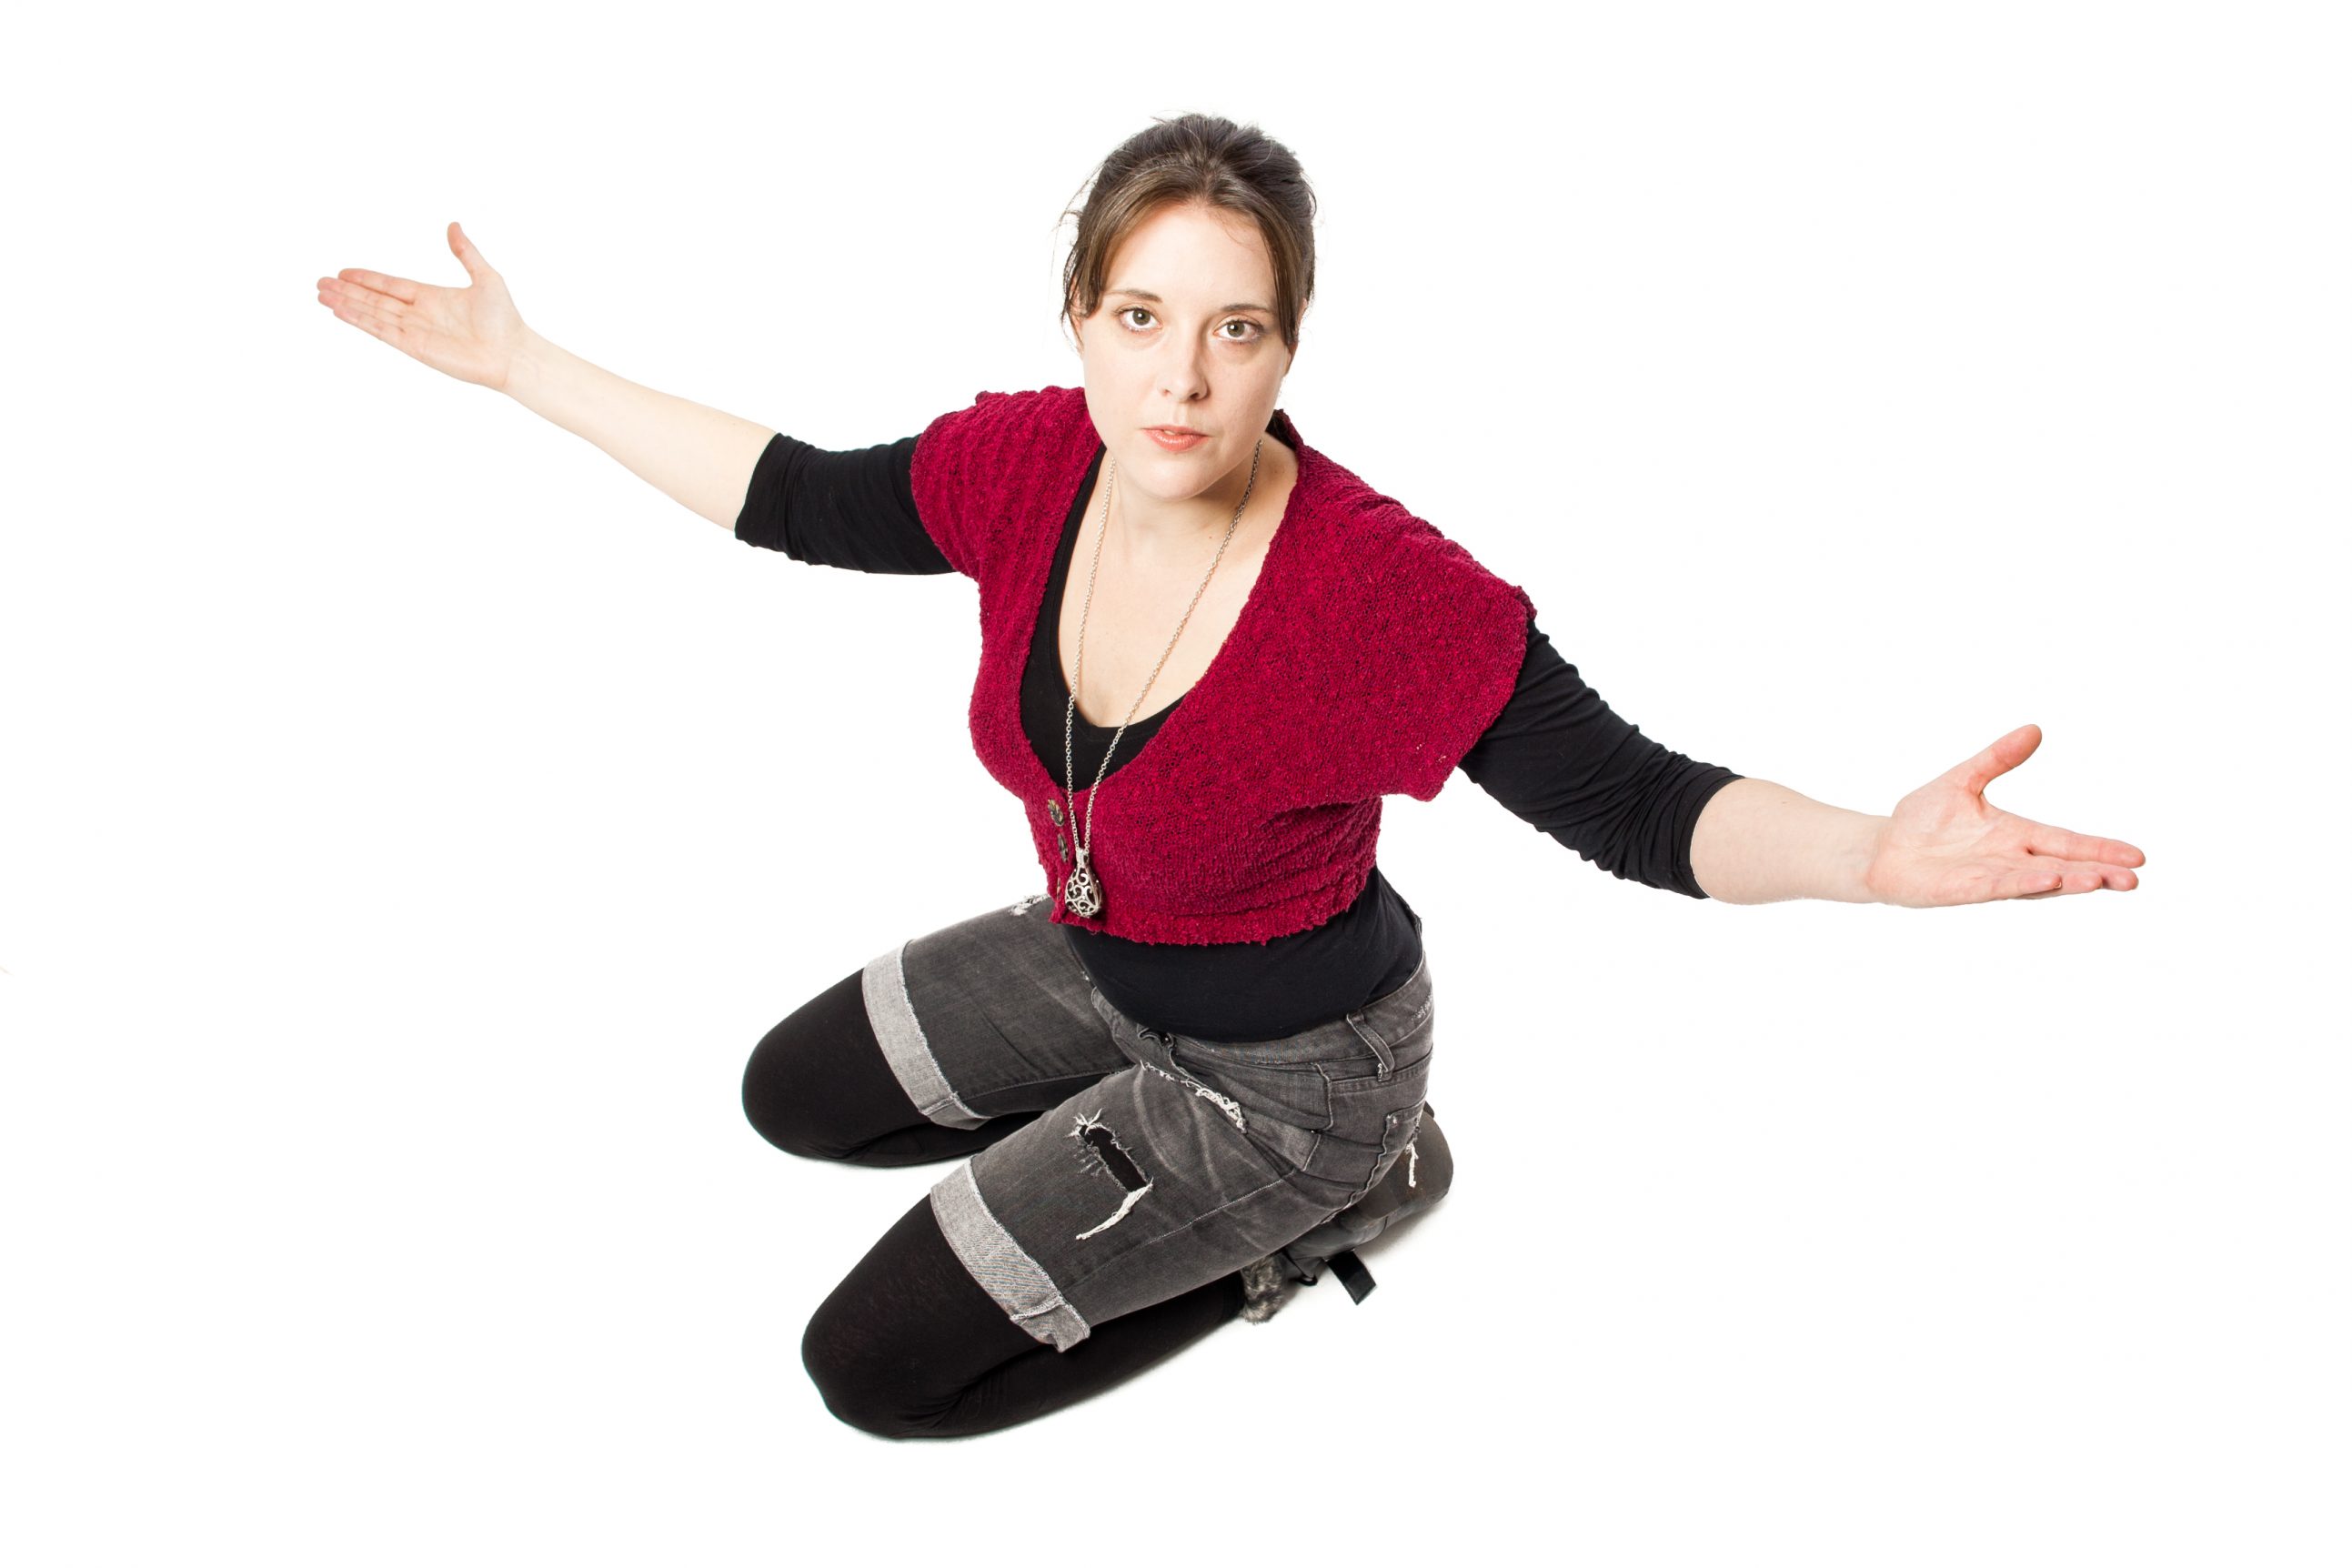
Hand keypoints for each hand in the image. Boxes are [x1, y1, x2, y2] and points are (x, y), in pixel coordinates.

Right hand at [315, 222, 527, 390]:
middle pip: (374, 299)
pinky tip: (341, 312)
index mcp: (431, 297)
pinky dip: (361, 321)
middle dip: (347, 291)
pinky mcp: (416, 347)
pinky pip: (382, 331)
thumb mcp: (486, 277)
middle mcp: (419, 314)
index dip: (366, 279)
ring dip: (346, 304)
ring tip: (321, 296)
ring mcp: (415, 331)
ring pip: (372, 314)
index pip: (390, 285)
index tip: (343, 272)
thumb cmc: (505, 320)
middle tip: (319, 283)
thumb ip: (465, 252)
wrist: (512, 353)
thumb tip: (454, 225)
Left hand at [1862, 724, 2144, 907]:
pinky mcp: (1963, 890)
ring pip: (2037, 881)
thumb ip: (1997, 757)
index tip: (2138, 857)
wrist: (1882, 848)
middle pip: (2063, 867)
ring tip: (2100, 880)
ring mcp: (1989, 877)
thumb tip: (2034, 728)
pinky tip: (2048, 880)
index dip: (2100, 850)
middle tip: (2134, 879)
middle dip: (2098, 873)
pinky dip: (2023, 883)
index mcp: (2016, 835)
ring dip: (2068, 881)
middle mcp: (2010, 860)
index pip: (2067, 842)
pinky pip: (1998, 886)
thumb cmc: (1923, 819)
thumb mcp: (1963, 780)